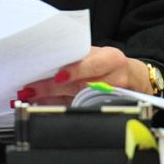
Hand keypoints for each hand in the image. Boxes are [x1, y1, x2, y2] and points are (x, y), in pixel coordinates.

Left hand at [14, 46, 150, 106]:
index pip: (94, 64)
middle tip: (30, 89)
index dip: (76, 71)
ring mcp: (110, 98)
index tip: (58, 75)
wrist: (133, 78)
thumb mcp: (100, 55)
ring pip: (77, 99)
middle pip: (81, 85)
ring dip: (51, 99)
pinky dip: (59, 107)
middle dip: (53, 88)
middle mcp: (114, 79)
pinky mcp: (103, 109)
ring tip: (31, 97)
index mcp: (112, 58)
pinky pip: (78, 109)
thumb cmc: (110, 64)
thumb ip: (79, 57)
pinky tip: (43, 105)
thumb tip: (48, 61)